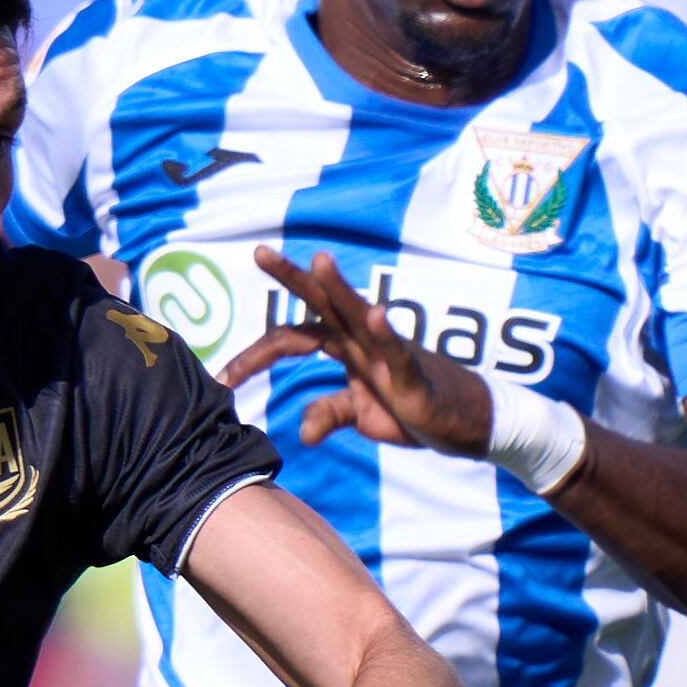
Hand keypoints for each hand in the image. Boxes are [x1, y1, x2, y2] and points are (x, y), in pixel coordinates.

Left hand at [223, 244, 495, 457]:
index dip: (254, 355)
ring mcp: (387, 353)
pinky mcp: (412, 374)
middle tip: (260, 252)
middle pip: (321, 303)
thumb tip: (300, 433)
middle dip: (291, 277)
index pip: (292, 338)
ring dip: (339, 287)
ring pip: (359, 313)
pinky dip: (386, 332)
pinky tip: (376, 315)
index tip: (222, 380)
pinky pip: (397, 350)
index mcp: (345, 347)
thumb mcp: (361, 416)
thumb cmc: (412, 409)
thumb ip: (330, 413)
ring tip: (319, 261)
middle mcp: (362, 340)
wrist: (463, 422)